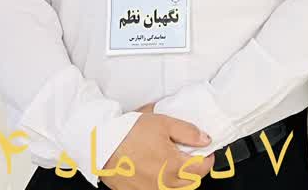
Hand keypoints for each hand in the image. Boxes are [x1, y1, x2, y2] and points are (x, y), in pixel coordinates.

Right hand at [98, 112, 214, 189]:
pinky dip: (163, 183)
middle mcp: (162, 183)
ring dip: (181, 178)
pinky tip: (158, 170)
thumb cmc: (127, 133)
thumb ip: (188, 132)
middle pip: (191, 182)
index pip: (202, 169)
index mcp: (173, 167)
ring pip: (176, 189)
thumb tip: (205, 139)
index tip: (207, 151)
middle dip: (196, 169)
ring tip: (174, 162)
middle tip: (192, 155)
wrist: (99, 143)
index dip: (208, 158)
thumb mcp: (164, 123)